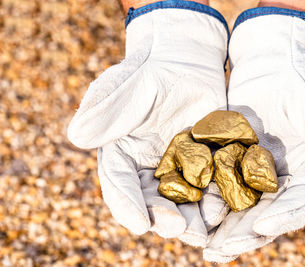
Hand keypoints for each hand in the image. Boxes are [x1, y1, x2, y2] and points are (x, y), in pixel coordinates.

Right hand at [68, 1, 228, 245]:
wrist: (185, 60)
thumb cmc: (151, 69)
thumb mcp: (127, 86)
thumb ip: (105, 110)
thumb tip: (76, 136)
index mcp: (121, 153)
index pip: (119, 183)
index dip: (127, 204)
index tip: (139, 224)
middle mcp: (147, 167)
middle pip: (152, 199)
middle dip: (164, 217)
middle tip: (179, 229)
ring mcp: (178, 167)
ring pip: (182, 198)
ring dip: (193, 216)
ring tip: (204, 229)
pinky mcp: (205, 162)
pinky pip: (210, 184)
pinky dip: (217, 196)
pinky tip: (225, 206)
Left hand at [203, 9, 304, 261]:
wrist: (274, 62)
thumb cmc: (300, 81)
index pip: (300, 201)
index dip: (284, 216)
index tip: (262, 226)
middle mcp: (284, 178)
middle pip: (267, 213)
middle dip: (245, 233)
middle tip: (222, 250)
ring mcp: (257, 172)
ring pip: (242, 207)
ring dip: (224, 228)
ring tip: (206, 246)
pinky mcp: (234, 161)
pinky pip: (221, 186)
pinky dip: (209, 202)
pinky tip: (193, 214)